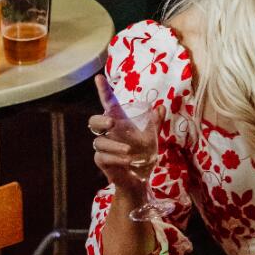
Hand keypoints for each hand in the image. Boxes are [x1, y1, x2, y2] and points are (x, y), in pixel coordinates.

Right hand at [89, 74, 162, 194]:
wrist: (141, 176)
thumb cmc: (144, 153)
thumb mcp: (152, 137)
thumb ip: (155, 123)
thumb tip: (160, 108)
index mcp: (119, 122)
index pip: (108, 103)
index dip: (103, 91)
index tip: (99, 77)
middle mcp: (108, 133)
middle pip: (93, 121)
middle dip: (99, 120)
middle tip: (112, 122)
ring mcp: (103, 147)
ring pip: (99, 142)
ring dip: (115, 145)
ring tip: (130, 151)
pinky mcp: (102, 161)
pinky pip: (102, 157)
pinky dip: (116, 158)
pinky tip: (128, 160)